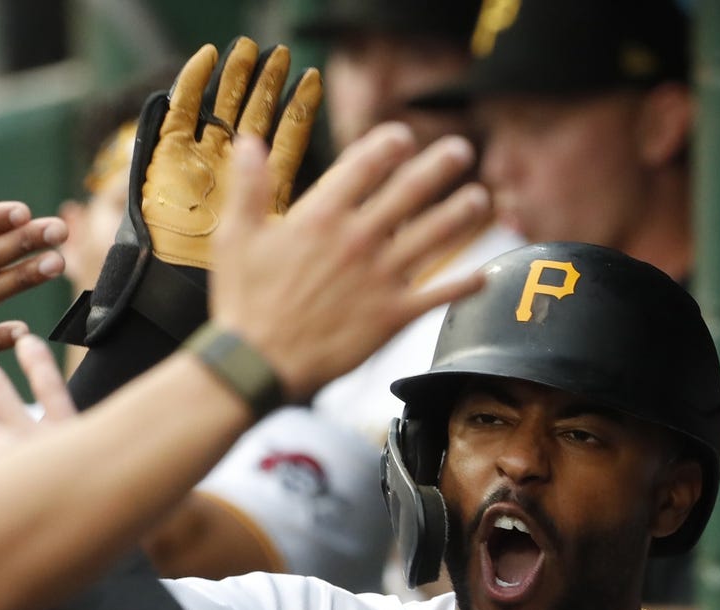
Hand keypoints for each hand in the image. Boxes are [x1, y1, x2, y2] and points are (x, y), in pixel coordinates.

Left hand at [53, 37, 321, 348]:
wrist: (173, 318)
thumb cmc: (134, 283)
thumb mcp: (103, 240)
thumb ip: (97, 211)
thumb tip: (84, 195)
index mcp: (171, 177)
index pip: (186, 115)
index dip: (198, 83)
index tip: (210, 54)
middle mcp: (209, 178)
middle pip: (231, 116)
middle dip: (247, 81)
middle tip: (265, 52)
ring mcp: (242, 187)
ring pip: (261, 126)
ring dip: (273, 91)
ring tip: (285, 60)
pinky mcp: (269, 200)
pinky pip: (285, 149)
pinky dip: (296, 115)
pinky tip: (303, 86)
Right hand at [211, 126, 490, 400]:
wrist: (259, 365)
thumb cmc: (244, 302)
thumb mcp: (236, 237)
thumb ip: (248, 186)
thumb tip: (249, 141)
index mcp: (320, 216)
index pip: (365, 165)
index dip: (389, 144)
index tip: (402, 135)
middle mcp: (358, 240)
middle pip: (411, 191)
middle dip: (440, 166)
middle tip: (461, 151)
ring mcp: (380, 278)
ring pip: (434, 236)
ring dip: (462, 213)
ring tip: (480, 198)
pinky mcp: (392, 316)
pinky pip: (438, 295)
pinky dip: (464, 284)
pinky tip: (483, 275)